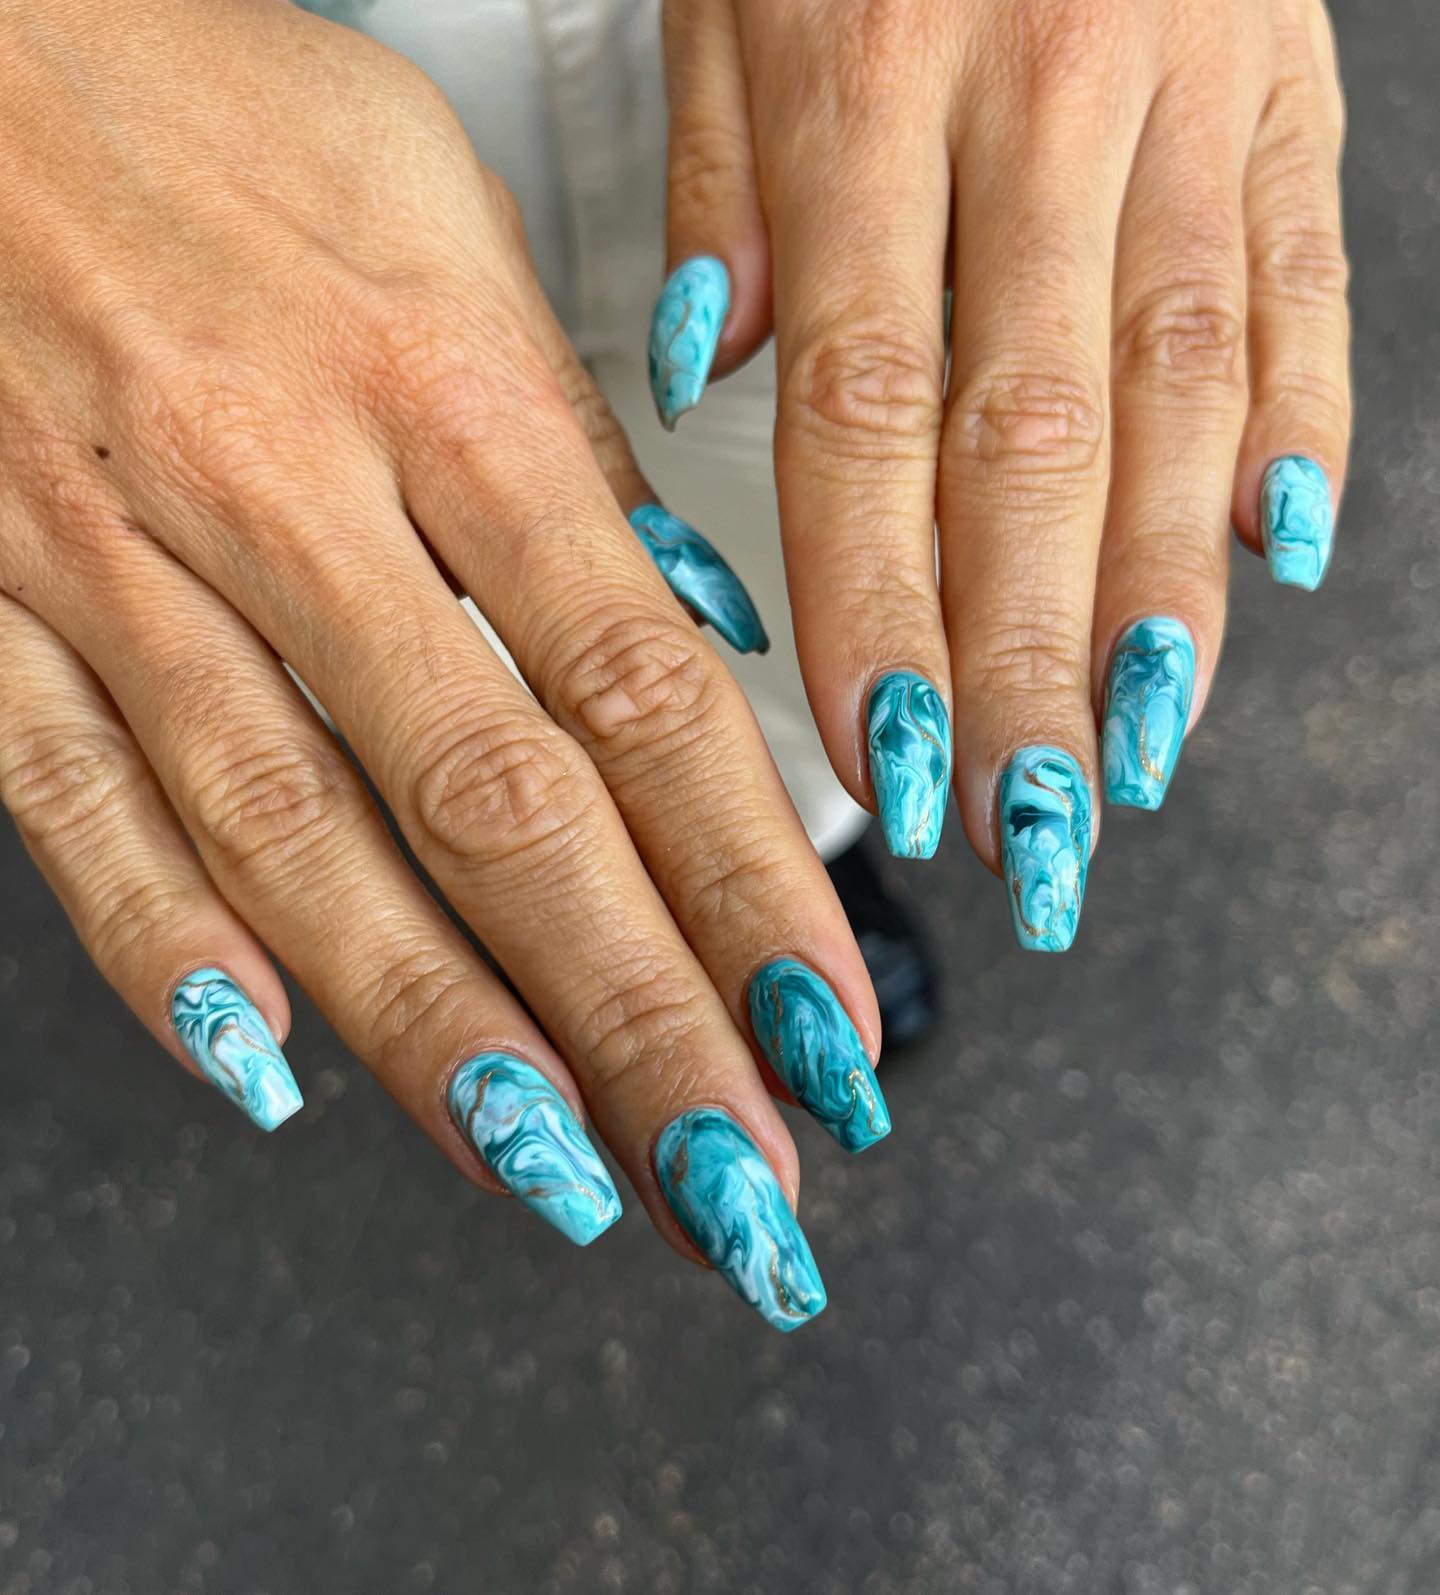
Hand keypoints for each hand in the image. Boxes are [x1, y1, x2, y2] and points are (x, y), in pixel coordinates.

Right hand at [0, 0, 885, 1330]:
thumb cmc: (218, 122)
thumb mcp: (453, 232)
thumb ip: (565, 455)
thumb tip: (684, 637)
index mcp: (448, 392)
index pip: (645, 697)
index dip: (753, 885)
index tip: (827, 1019)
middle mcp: (293, 496)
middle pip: (503, 812)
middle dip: (637, 1017)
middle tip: (736, 1169)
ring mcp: (123, 563)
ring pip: (304, 847)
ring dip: (443, 1037)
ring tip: (563, 1175)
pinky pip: (73, 807)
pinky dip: (168, 954)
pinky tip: (270, 1072)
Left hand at [653, 0, 1350, 948]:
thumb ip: (719, 186)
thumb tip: (711, 376)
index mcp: (870, 78)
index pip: (871, 412)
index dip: (879, 606)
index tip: (882, 756)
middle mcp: (1044, 100)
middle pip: (1031, 444)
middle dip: (1025, 660)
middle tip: (1017, 825)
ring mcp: (1190, 94)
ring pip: (1179, 394)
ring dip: (1158, 600)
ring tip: (1129, 756)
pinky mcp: (1288, 89)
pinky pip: (1300, 282)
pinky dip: (1296, 431)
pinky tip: (1273, 561)